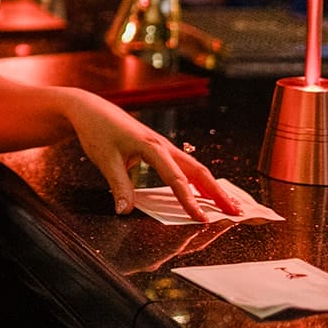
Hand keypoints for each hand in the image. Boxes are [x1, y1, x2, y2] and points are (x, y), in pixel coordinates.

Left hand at [65, 93, 241, 221]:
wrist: (91, 108)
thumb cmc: (98, 130)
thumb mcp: (105, 159)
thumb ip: (118, 186)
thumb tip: (124, 212)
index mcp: (152, 147)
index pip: (176, 179)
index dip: (189, 201)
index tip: (201, 219)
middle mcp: (163, 146)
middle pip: (198, 171)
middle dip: (218, 193)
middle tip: (236, 212)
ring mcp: (163, 146)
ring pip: (194, 168)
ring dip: (212, 186)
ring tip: (229, 204)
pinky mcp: (159, 148)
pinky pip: (185, 165)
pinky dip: (199, 180)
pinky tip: (204, 191)